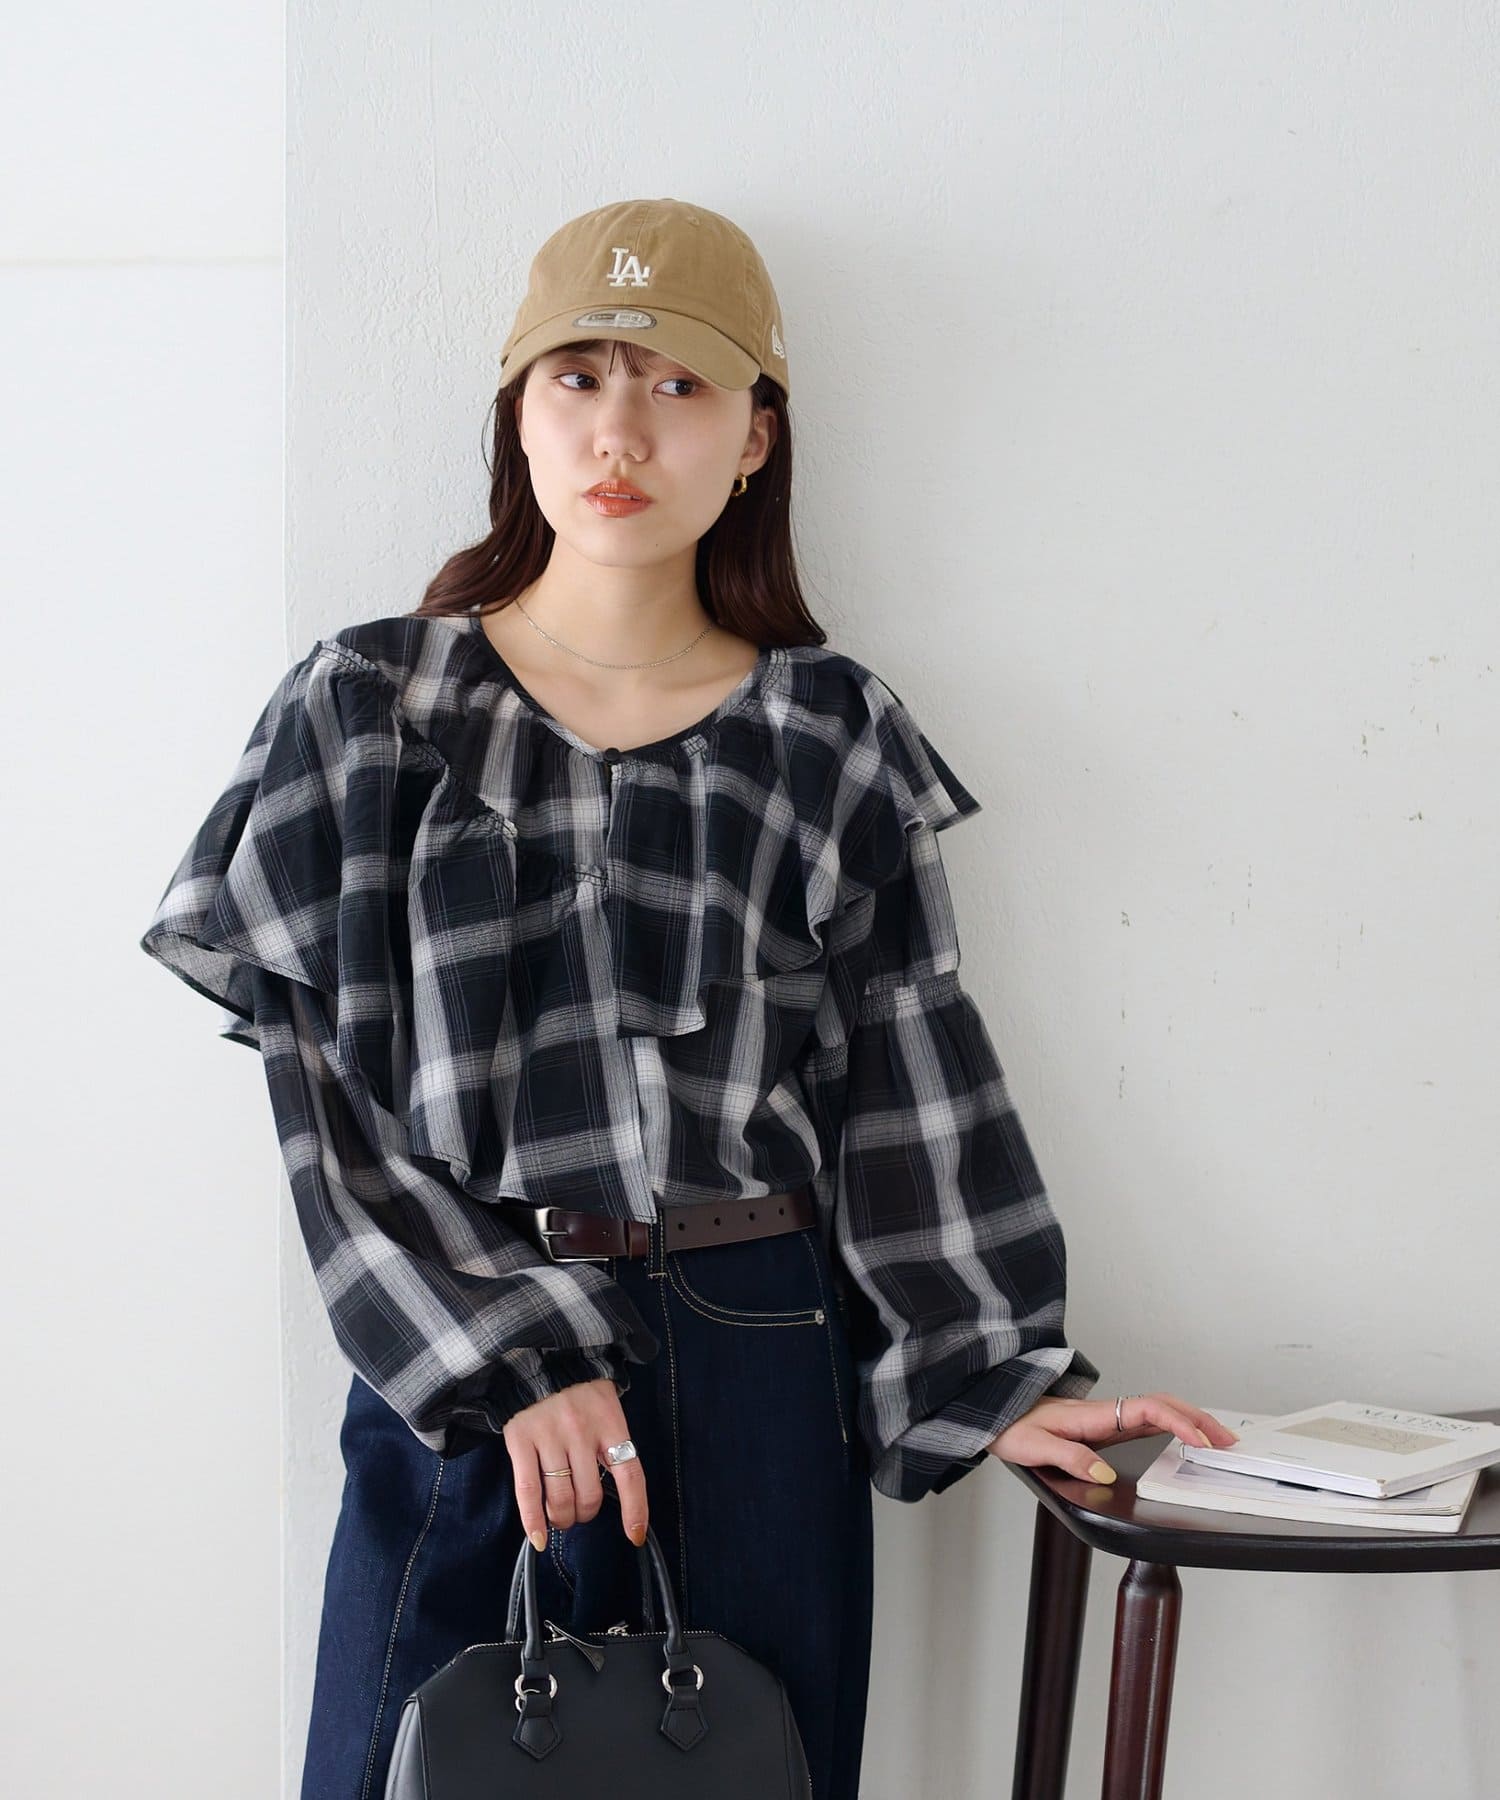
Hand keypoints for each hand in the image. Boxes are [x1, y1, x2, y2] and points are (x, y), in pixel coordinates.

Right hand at [502, 1377, 648, 1550]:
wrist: (538, 1351)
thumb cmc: (579, 1386)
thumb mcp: (606, 1404)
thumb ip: (611, 1439)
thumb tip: (613, 1487)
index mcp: (610, 1423)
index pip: (630, 1475)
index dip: (635, 1509)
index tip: (634, 1535)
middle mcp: (582, 1432)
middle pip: (590, 1494)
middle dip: (586, 1513)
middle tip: (580, 1511)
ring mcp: (550, 1436)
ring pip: (561, 1498)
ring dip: (562, 1518)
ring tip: (561, 1517)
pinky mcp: (521, 1440)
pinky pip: (528, 1491)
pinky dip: (533, 1521)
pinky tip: (538, 1538)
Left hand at [985, 1389, 1239, 1484]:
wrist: (996, 1415)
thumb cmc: (1013, 1427)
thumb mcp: (1036, 1447)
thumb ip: (1070, 1457)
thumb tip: (1104, 1473)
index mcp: (1094, 1415)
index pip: (1147, 1409)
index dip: (1178, 1422)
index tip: (1200, 1440)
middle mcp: (1105, 1413)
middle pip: (1162, 1405)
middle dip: (1198, 1419)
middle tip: (1227, 1441)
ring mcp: (1107, 1418)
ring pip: (1158, 1410)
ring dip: (1190, 1421)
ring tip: (1217, 1440)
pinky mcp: (1104, 1427)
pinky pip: (1147, 1420)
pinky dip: (1173, 1426)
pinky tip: (1183, 1438)